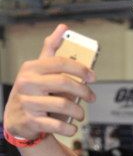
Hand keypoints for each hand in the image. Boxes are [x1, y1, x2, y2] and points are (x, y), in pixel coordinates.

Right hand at [3, 23, 95, 141]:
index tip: (92, 77)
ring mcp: (28, 102)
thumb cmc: (33, 90)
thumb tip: (63, 28)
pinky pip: (57, 125)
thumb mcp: (38, 69)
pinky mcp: (32, 121)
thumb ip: (51, 50)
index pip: (60, 63)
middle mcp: (28, 83)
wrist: (16, 118)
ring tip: (81, 114)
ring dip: (78, 111)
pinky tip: (73, 127)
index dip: (80, 68)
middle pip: (64, 83)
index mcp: (31, 68)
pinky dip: (69, 128)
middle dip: (83, 91)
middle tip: (92, 98)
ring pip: (63, 104)